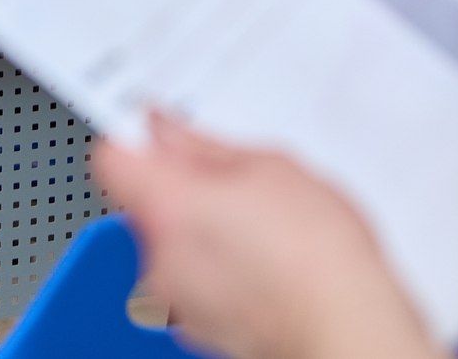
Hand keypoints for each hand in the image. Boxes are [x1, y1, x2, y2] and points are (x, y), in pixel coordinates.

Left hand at [94, 114, 442, 358]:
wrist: (345, 327)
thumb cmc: (318, 255)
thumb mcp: (271, 166)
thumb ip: (204, 144)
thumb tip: (167, 130)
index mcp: (168, 205)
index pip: (112, 157)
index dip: (139, 142)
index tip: (165, 138)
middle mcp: (160, 256)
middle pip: (147, 203)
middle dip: (184, 190)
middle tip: (240, 188)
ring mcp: (176, 297)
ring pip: (172, 243)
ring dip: (203, 232)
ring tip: (263, 231)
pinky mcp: (197, 326)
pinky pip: (193, 281)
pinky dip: (217, 270)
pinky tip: (263, 265)